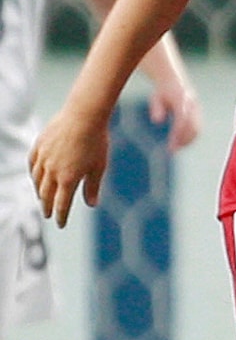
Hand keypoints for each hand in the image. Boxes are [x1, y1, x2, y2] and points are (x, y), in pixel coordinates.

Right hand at [29, 105, 111, 227]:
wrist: (84, 115)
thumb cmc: (96, 141)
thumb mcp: (99, 166)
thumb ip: (93, 186)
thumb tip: (92, 204)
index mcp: (68, 179)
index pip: (62, 204)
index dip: (61, 216)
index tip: (60, 224)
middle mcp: (52, 171)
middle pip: (46, 195)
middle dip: (47, 207)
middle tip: (47, 214)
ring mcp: (43, 158)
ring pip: (37, 180)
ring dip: (39, 192)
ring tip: (42, 198)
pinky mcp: (39, 146)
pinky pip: (32, 164)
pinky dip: (33, 174)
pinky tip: (35, 176)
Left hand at [150, 82, 201, 151]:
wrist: (174, 81)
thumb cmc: (163, 91)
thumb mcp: (155, 97)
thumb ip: (156, 108)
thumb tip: (157, 121)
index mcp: (182, 100)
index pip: (182, 120)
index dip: (177, 134)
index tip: (171, 144)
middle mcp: (192, 105)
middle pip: (193, 126)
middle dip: (184, 140)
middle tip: (173, 149)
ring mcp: (197, 109)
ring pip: (198, 129)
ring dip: (189, 140)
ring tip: (177, 147)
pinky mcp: (198, 113)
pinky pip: (198, 128)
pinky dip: (191, 137)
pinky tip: (182, 142)